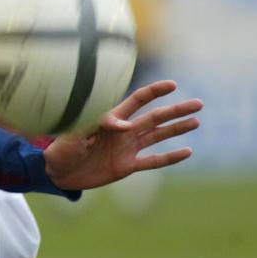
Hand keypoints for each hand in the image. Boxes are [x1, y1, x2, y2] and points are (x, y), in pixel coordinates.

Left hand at [44, 80, 201, 190]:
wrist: (57, 172)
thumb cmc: (62, 148)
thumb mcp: (74, 133)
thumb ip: (97, 125)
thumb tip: (125, 124)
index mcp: (111, 118)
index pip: (137, 100)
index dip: (154, 92)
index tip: (172, 85)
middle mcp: (123, 131)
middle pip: (155, 117)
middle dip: (176, 110)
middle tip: (199, 104)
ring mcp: (127, 148)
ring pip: (158, 136)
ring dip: (177, 129)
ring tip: (196, 121)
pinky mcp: (127, 166)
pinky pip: (153, 161)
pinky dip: (170, 157)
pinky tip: (187, 151)